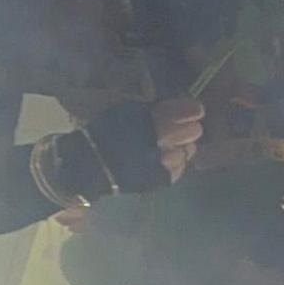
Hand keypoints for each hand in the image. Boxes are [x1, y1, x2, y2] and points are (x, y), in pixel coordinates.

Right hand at [70, 98, 203, 194]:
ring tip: (173, 145)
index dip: (190, 109)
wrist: (88, 165)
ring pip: (186, 152)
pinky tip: (167, 159)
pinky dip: (176, 164)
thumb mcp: (125, 110)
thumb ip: (152, 108)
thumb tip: (177, 104)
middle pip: (190, 133)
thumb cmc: (105, 131)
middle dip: (189, 129)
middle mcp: (158, 142)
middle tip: (186, 127)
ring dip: (182, 147)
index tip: (195, 109)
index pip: (183, 112)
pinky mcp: (159, 181)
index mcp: (148, 120)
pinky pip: (178, 170)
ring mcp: (160, 164)